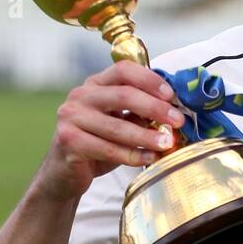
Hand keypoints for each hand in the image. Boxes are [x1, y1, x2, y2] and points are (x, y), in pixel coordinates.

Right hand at [36, 61, 187, 201]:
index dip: (149, 80)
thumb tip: (172, 111)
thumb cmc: (97, 145)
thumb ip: (138, 113)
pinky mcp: (69, 141)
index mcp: (95, 85)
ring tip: (168, 144)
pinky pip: (108, 149)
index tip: (171, 96)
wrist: (65, 173)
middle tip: (178, 121)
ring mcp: (71, 117)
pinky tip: (150, 158)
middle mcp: (80, 96)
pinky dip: (133, 155)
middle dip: (155, 108)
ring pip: (118, 126)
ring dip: (147, 136)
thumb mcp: (119, 123)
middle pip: (124, 94)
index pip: (124, 70)